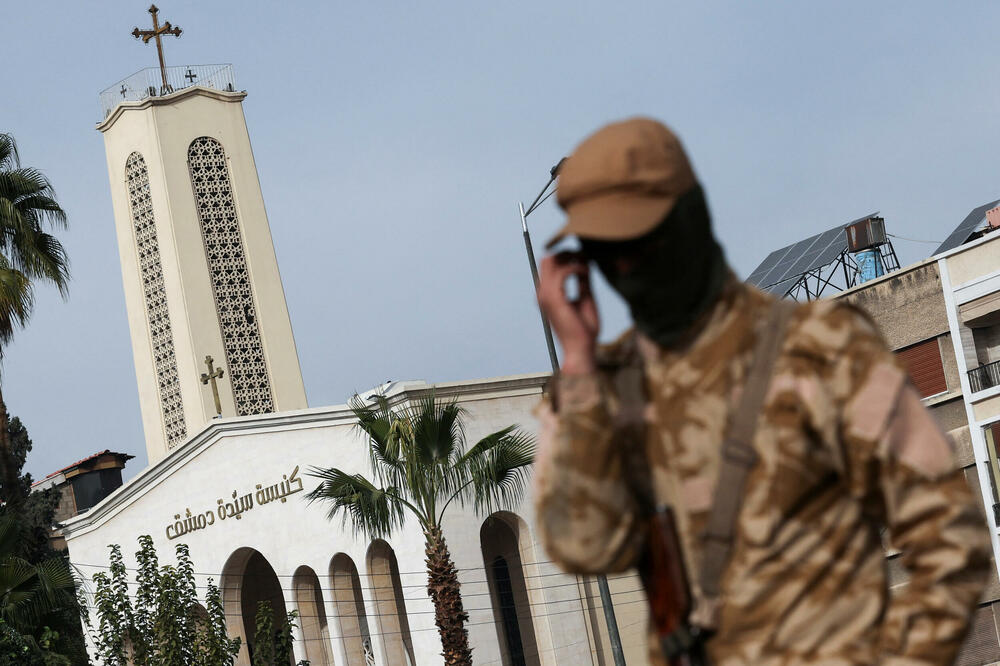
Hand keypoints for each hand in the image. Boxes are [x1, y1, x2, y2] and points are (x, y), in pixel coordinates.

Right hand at [537, 252, 599, 374]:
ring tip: (586, 265)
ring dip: (572, 258)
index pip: (549, 265)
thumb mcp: (585, 299)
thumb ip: (583, 282)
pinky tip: (586, 273)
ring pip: (553, 260)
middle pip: (547, 259)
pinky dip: (576, 268)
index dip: (565, 256)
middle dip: (566, 252)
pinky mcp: (554, 298)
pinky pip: (563, 271)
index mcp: (547, 295)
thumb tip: (585, 265)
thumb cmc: (584, 330)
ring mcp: (546, 295)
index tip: (583, 257)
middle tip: (584, 257)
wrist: (580, 349)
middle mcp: (543, 293)